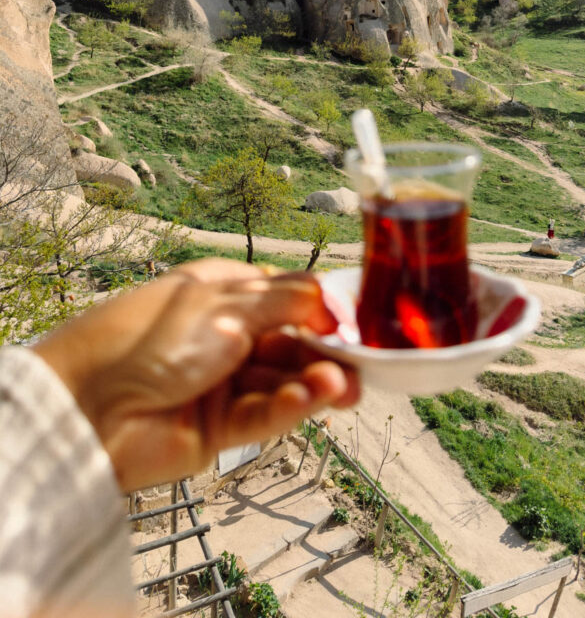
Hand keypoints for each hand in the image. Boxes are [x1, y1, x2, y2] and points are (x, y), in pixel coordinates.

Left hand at [33, 259, 358, 491]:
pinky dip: (289, 408)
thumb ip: (284, 302)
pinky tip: (309, 399)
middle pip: (292, 344)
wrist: (87, 407)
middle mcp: (226, 336)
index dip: (321, 310)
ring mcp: (222, 383)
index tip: (354, 322)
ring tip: (340, 387)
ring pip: (283, 382)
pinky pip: (264, 416)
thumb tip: (330, 299)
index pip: (287, 297)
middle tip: (361, 365)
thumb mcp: (223, 303)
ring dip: (313, 383)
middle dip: (326, 353)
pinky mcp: (218, 429)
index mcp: (223, 292)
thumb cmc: (143, 338)